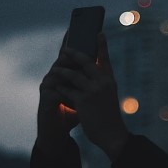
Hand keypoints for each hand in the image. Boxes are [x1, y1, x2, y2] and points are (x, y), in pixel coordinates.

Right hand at [37, 34, 79, 148]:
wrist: (58, 130)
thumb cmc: (72, 112)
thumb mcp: (84, 94)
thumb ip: (89, 81)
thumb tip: (103, 65)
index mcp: (64, 73)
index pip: (68, 54)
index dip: (72, 41)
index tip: (78, 28)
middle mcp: (54, 75)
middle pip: (63, 58)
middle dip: (72, 50)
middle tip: (82, 41)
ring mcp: (48, 85)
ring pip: (59, 71)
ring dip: (70, 68)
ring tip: (81, 63)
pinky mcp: (46, 97)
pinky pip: (56, 89)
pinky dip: (66, 88)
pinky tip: (74, 86)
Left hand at [50, 33, 129, 159]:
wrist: (112, 135)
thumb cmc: (109, 116)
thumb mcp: (108, 96)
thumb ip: (100, 83)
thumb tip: (86, 71)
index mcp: (110, 80)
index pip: (105, 59)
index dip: (102, 45)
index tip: (98, 32)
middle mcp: (103, 83)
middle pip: (86, 62)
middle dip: (74, 53)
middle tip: (66, 48)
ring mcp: (93, 91)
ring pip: (73, 75)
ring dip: (62, 71)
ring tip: (55, 69)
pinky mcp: (83, 101)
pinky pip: (67, 90)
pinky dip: (61, 87)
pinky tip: (56, 86)